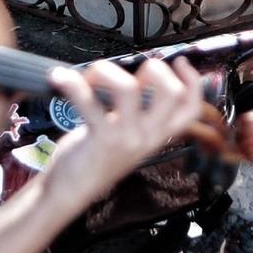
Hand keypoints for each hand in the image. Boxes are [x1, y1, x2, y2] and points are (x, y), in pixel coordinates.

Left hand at [36, 57, 206, 210]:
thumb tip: (135, 79)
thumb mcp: (129, 137)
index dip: (192, 81)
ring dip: (105, 71)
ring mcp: (126, 137)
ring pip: (127, 87)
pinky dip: (71, 83)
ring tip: (90, 78)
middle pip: (171, 92)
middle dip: (153, 69)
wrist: (72, 190)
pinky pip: (87, 100)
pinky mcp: (100, 138)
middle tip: (130, 73)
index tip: (180, 62)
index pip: (190, 108)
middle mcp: (147, 136)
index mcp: (158, 135)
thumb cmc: (97, 159)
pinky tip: (60, 78)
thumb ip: (138, 113)